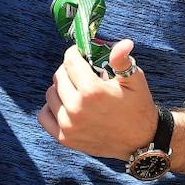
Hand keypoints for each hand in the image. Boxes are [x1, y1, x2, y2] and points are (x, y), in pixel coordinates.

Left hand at [38, 41, 157, 160]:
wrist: (140, 141)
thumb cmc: (138, 107)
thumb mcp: (135, 80)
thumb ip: (123, 60)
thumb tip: (124, 42)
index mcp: (92, 91)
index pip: (70, 61)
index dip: (74, 52)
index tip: (80, 53)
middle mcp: (76, 108)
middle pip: (59, 76)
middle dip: (69, 69)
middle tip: (82, 72)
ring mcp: (68, 125)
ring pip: (50, 94)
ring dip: (61, 87)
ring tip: (76, 89)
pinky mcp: (65, 138)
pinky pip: (44, 116)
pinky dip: (51, 108)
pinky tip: (66, 104)